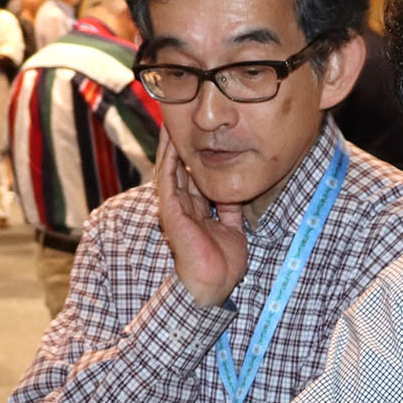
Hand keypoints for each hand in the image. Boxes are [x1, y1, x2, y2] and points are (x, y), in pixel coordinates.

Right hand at [154, 135, 246, 307]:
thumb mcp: (233, 228)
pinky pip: (167, 180)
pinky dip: (169, 160)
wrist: (213, 284)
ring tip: (170, 119)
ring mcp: (175, 208)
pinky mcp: (170, 211)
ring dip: (169, 145)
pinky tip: (171, 141)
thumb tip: (235, 192)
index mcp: (196, 210)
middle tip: (179, 119)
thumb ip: (230, 209)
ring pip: (169, 168)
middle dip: (179, 142)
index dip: (195, 153)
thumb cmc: (222, 264)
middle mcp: (183, 206)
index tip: (199, 132)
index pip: (193, 175)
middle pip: (179, 166)